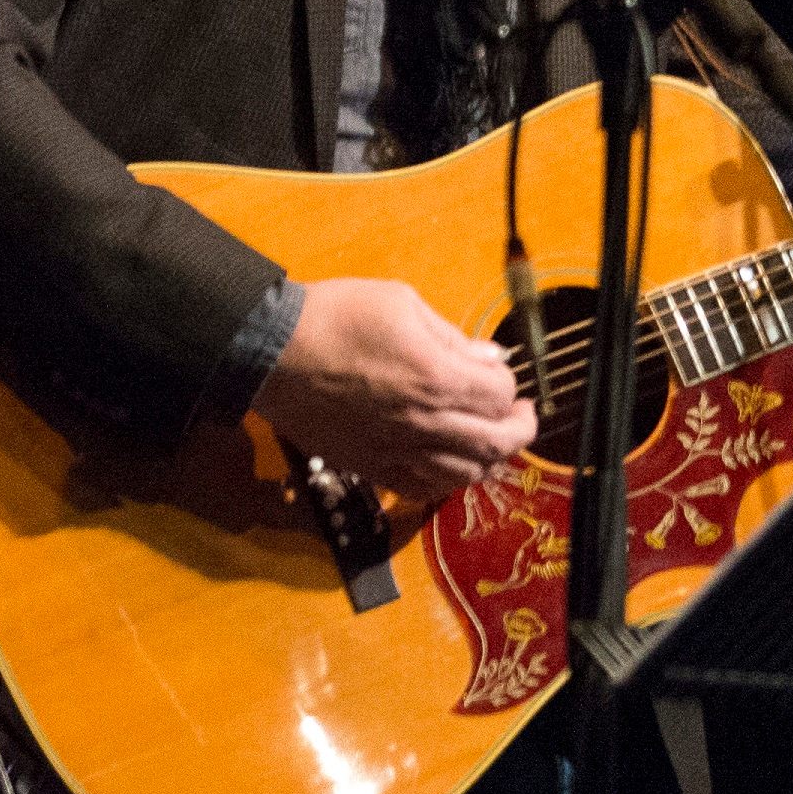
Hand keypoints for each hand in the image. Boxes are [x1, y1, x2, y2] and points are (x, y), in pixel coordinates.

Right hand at [251, 277, 536, 501]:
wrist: (271, 351)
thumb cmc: (335, 318)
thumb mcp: (403, 303)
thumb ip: (452, 336)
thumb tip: (489, 357)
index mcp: (436, 376)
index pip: (501, 396)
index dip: (510, 385)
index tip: (502, 376)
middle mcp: (422, 421)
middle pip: (495, 443)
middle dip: (519, 429)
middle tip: (521, 416)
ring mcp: (395, 449)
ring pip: (464, 475)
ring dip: (488, 459)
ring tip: (490, 441)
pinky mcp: (369, 466)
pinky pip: (421, 490)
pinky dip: (446, 482)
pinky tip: (449, 465)